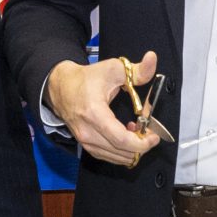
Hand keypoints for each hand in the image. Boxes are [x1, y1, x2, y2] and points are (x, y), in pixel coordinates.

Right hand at [46, 52, 160, 167]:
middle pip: (122, 152)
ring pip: (117, 158)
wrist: (61, 87)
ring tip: (136, 130)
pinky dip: (122, 151)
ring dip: (132, 148)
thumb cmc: (87, 79)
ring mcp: (85, 142)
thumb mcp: (113, 69)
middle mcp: (88, 132)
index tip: (154, 136)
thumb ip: (137, 69)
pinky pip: (109, 157)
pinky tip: (125, 136)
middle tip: (147, 129)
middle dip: (141, 144)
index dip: (142, 143)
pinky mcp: (86, 146)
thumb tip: (153, 59)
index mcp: (95, 114)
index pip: (122, 140)